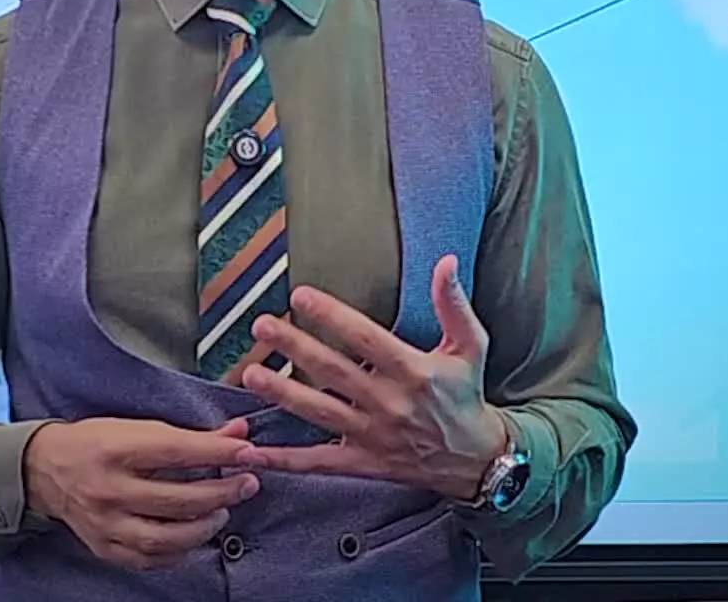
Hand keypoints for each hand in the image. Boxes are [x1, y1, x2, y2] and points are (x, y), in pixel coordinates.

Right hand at [22, 416, 260, 570]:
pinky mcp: (104, 547)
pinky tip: (193, 536)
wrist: (44, 469)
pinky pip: (148, 559)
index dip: (219, 452)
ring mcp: (105, 523)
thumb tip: (239, 432)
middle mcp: (108, 489)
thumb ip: (190, 434)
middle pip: (177, 500)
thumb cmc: (96, 442)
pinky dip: (178, 551)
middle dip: (221, 492)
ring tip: (221, 512)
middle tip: (246, 484)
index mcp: (116, 449)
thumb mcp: (139, 427)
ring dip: (203, 527)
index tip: (248, 452)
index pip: (178, 452)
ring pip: (165, 538)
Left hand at [234, 254, 509, 501]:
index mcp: (414, 371)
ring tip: (251, 375)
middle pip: (334, 371)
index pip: (365, 339)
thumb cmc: (467, 396)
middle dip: (295, 347)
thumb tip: (446, 264)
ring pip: (320, 412)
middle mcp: (390, 403)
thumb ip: (454, 304)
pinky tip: (254, 452)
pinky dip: (285, 459)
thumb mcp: (471, 346)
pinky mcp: (364, 462)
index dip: (331, 316)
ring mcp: (373, 435)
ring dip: (283, 394)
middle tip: (262, 326)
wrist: (476, 459)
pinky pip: (319, 462)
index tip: (302, 296)